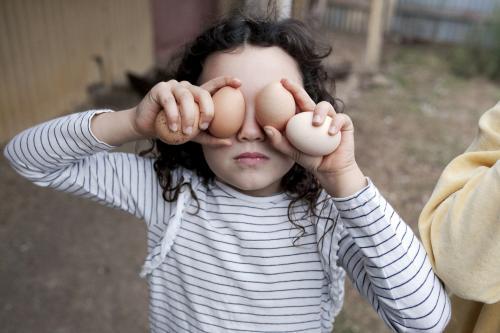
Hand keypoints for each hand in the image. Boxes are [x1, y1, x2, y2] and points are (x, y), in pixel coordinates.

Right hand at [131, 77, 240, 145]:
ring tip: (185, 132)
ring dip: (188, 117)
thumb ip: (210, 137)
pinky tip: (173, 128)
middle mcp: (187, 88)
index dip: (226, 81)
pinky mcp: (160, 89)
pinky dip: (173, 116)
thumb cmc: (173, 130)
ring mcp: (173, 86)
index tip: (239, 83)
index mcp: (197, 95)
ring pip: (186, 98)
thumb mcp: (194, 135)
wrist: (146, 128)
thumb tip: (230, 142)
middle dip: (207, 110)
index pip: (214, 85)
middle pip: (203, 93)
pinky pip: (170, 101)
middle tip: (204, 126)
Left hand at [264, 79, 365, 195]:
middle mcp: (317, 116)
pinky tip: (331, 133)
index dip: (290, 91)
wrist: (330, 171)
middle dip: (298, 90)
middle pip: (308, 99)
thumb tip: (267, 128)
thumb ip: (279, 142)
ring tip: (315, 124)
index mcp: (304, 120)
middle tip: (289, 86)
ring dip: (319, 112)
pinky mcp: (344, 124)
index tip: (280, 82)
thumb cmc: (311, 160)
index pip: (295, 103)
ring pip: (325, 106)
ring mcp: (331, 119)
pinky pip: (340, 118)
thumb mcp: (292, 152)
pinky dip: (335, 124)